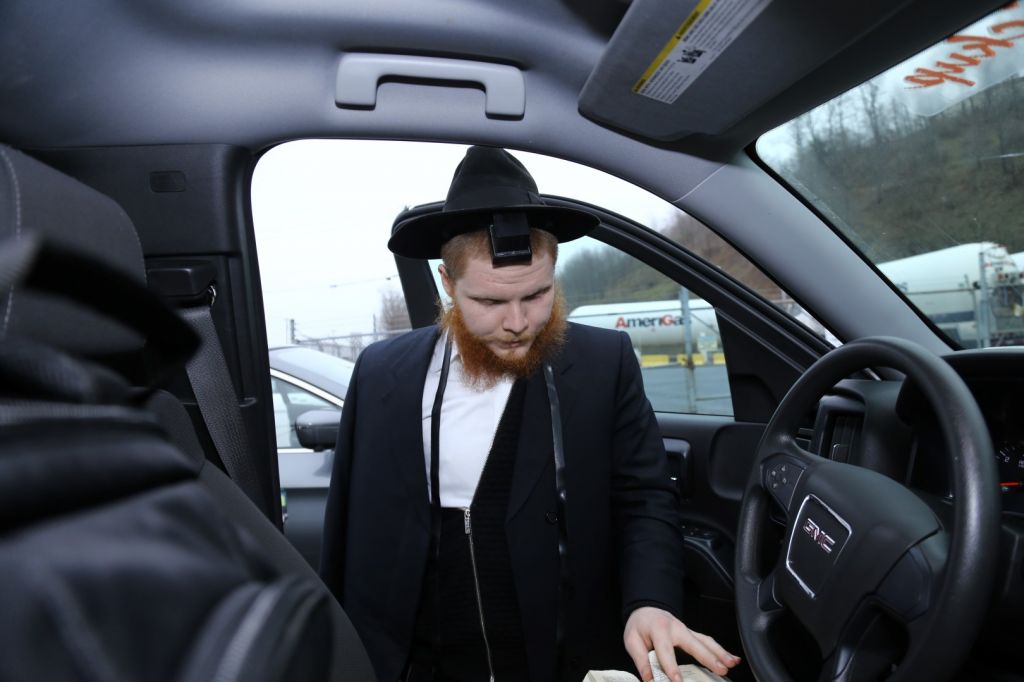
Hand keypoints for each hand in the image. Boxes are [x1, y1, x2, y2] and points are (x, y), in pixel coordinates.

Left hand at [623, 606, 739, 680]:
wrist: (645, 610)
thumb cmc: (640, 626)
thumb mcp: (632, 641)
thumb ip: (641, 660)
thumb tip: (649, 678)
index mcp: (659, 629)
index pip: (666, 650)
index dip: (671, 667)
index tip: (677, 681)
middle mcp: (676, 628)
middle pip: (695, 643)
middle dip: (709, 657)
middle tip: (720, 670)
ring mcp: (686, 630)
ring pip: (706, 641)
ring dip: (720, 653)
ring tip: (732, 664)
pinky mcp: (692, 634)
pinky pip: (708, 641)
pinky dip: (721, 650)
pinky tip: (732, 659)